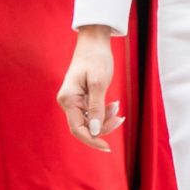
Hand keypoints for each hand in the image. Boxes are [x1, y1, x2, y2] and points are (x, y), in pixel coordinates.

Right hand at [57, 26, 122, 151]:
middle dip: (103, 127)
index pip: (78, 129)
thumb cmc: (96, 59)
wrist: (94, 42)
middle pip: (85, 127)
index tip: (107, 147)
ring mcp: (74, 101)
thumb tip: (96, 131)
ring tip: (118, 107)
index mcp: (68, 99)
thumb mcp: (99, 83)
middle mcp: (68, 102)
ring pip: (91, 121)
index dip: (92, 140)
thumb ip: (97, 108)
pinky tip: (115, 105)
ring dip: (106, 119)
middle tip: (121, 119)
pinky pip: (93, 113)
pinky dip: (104, 112)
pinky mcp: (82, 99)